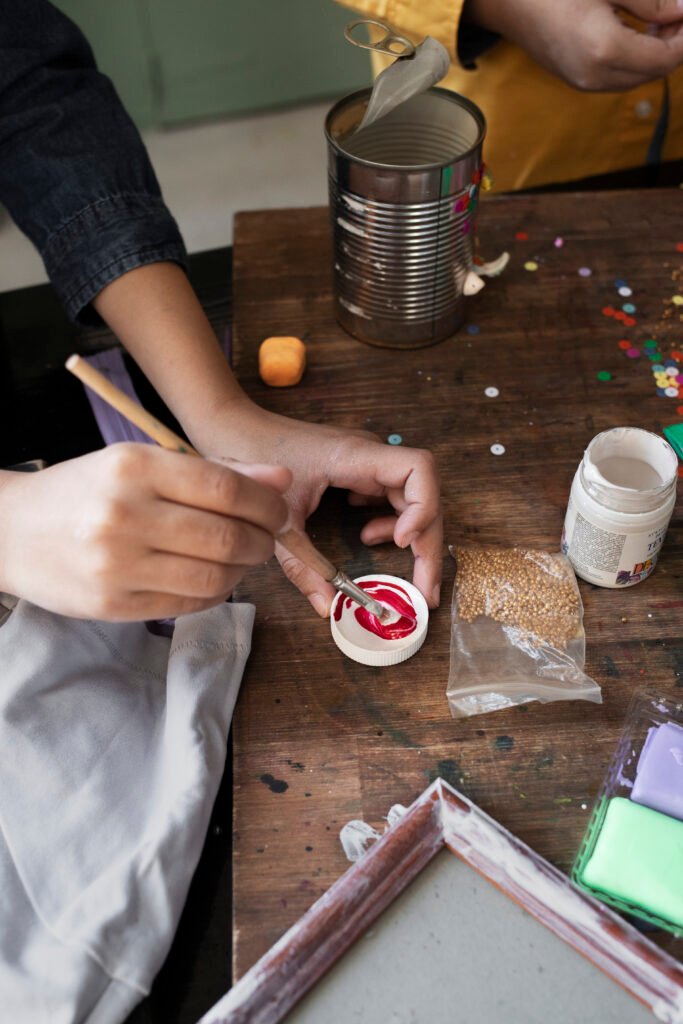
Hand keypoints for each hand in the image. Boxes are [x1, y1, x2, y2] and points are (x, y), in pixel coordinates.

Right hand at [0, 444, 289, 620]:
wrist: (10, 530)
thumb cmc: (85, 490)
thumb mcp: (142, 464)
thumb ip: (213, 473)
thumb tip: (280, 481)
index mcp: (133, 467)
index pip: (225, 489)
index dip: (266, 504)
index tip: (278, 510)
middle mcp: (124, 514)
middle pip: (226, 536)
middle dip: (262, 540)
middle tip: (267, 538)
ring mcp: (117, 564)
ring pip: (214, 576)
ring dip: (243, 570)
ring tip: (242, 558)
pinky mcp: (113, 604)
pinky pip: (188, 602)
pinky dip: (215, 591)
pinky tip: (214, 577)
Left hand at [202, 406, 442, 617]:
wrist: (232, 428)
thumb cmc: (251, 459)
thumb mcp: (277, 521)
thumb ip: (303, 565)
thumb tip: (327, 606)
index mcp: (355, 456)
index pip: (419, 469)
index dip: (423, 507)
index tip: (402, 542)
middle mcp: (370, 454)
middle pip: (423, 493)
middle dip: (426, 543)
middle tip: (423, 591)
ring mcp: (367, 461)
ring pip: (411, 498)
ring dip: (411, 533)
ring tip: (388, 554)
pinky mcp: (359, 470)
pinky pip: (392, 496)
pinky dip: (390, 521)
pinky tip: (367, 535)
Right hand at [465, 0, 682, 89]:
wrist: (509, 4)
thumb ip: (650, 1)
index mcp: (605, 50)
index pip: (666, 57)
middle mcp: (596, 76)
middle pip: (655, 72)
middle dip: (675, 46)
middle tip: (680, 13)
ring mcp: (585, 83)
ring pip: (639, 78)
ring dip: (657, 54)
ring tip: (663, 20)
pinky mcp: (578, 81)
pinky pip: (619, 78)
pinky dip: (637, 59)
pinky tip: (638, 32)